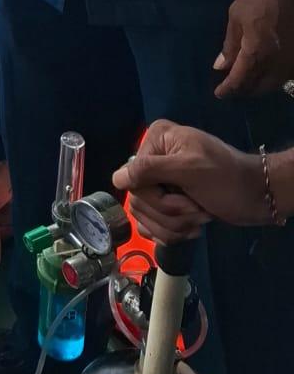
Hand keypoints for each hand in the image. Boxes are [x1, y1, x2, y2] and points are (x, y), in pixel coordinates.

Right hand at [113, 119, 264, 240]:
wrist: (256, 198)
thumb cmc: (228, 179)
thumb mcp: (191, 169)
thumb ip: (151, 169)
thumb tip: (116, 179)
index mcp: (157, 140)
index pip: (133, 177)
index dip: (156, 196)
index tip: (186, 197)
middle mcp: (154, 158)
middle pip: (138, 199)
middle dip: (171, 214)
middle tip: (198, 210)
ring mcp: (159, 181)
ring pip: (144, 216)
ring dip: (175, 226)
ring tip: (200, 219)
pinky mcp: (167, 202)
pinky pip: (151, 226)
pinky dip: (171, 233)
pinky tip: (191, 230)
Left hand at [214, 0, 293, 96]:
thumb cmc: (257, 1)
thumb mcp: (235, 19)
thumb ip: (229, 46)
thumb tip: (220, 66)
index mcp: (255, 54)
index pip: (239, 80)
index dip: (228, 89)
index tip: (219, 93)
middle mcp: (274, 63)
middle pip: (258, 88)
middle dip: (243, 90)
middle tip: (232, 88)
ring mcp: (289, 62)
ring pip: (274, 84)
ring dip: (259, 87)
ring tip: (247, 84)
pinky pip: (284, 76)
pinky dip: (272, 80)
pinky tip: (265, 74)